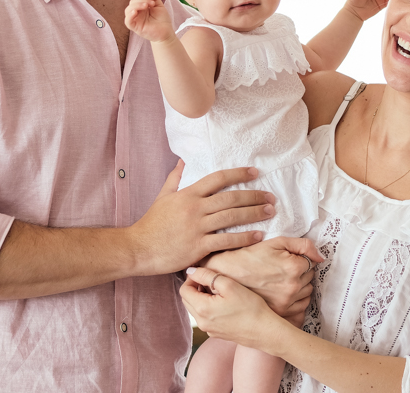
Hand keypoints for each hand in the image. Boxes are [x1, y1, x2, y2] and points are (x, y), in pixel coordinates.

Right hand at [125, 0, 174, 42]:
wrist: (166, 32)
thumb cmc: (162, 19)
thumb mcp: (159, 5)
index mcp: (141, 7)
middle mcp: (137, 13)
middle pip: (131, 2)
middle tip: (151, 3)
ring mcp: (135, 20)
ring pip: (128, 10)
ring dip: (136, 5)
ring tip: (146, 6)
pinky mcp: (135, 27)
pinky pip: (127, 21)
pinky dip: (130, 15)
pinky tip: (136, 12)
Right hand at [127, 162, 275, 275]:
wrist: (139, 248)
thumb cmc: (151, 223)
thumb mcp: (163, 196)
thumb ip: (176, 178)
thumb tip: (184, 160)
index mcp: (188, 194)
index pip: (218, 178)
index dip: (238, 174)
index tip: (255, 173)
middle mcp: (195, 208)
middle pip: (231, 198)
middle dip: (254, 196)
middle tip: (270, 197)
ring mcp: (197, 228)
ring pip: (232, 218)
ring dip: (254, 214)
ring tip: (269, 212)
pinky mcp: (198, 247)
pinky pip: (227, 241)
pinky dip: (245, 238)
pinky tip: (258, 235)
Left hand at [181, 266, 284, 350]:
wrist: (265, 332)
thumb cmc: (250, 307)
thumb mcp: (229, 285)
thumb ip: (207, 275)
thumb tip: (191, 270)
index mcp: (202, 309)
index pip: (184, 290)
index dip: (192, 278)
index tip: (206, 274)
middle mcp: (201, 322)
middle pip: (187, 300)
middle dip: (195, 288)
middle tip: (212, 281)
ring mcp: (208, 330)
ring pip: (195, 309)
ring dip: (201, 297)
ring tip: (219, 291)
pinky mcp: (216, 334)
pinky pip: (205, 318)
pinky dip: (208, 308)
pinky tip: (225, 304)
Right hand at [201, 236, 321, 319]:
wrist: (229, 275)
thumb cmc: (251, 256)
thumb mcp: (276, 242)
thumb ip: (303, 245)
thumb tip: (321, 257)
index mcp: (293, 267)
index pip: (311, 263)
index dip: (299, 260)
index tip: (286, 260)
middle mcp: (292, 286)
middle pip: (310, 278)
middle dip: (300, 273)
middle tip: (282, 270)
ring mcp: (287, 302)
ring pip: (307, 292)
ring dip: (299, 286)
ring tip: (281, 281)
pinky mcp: (281, 312)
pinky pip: (301, 307)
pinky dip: (296, 300)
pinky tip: (283, 293)